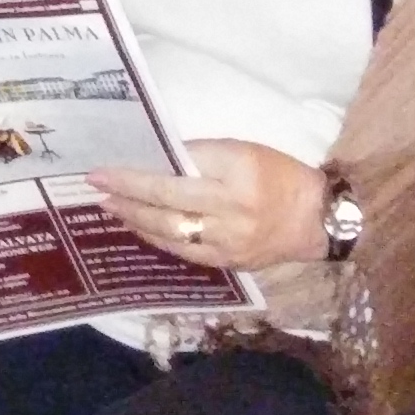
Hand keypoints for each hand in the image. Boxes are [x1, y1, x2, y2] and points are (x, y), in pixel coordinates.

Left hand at [84, 139, 327, 274]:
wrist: (317, 220)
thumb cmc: (280, 176)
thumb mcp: (245, 153)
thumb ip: (202, 156)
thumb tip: (155, 160)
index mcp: (238, 170)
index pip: (180, 164)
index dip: (141, 167)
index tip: (109, 165)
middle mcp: (232, 206)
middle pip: (168, 198)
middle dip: (127, 191)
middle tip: (96, 184)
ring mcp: (229, 238)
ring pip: (170, 229)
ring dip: (134, 217)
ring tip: (110, 205)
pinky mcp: (228, 261)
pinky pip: (183, 251)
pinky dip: (156, 237)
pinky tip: (138, 226)